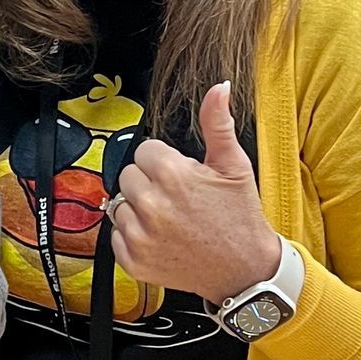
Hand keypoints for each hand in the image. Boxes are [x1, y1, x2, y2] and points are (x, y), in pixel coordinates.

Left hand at [108, 83, 282, 308]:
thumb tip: (218, 89)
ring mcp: (140, 235)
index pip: (145, 151)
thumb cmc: (240, 217)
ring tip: (170, 219)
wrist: (245, 270)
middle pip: (129, 174)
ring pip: (120, 203)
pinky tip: (161, 238)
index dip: (165, 162)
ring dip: (139, 209)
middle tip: (178, 198)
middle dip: (150, 183)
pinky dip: (134, 236)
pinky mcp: (134, 260)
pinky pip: (116, 235)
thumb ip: (217, 123)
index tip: (182, 176)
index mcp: (173, 175)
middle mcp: (152, 205)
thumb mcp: (234, 165)